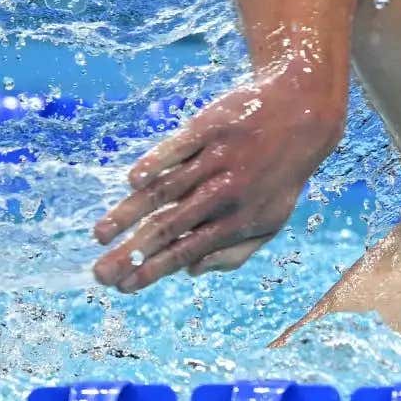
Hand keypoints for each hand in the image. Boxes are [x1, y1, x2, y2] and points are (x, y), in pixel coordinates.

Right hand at [91, 75, 343, 292]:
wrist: (301, 113)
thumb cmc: (280, 176)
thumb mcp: (271, 221)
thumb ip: (233, 253)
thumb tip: (189, 272)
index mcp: (237, 220)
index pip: (187, 250)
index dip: (154, 270)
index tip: (124, 287)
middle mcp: (223, 192)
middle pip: (169, 226)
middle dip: (132, 253)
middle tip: (99, 273)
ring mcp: (214, 158)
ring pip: (165, 189)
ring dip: (130, 213)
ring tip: (100, 234)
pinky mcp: (208, 127)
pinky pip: (176, 148)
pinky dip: (155, 164)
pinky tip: (132, 182)